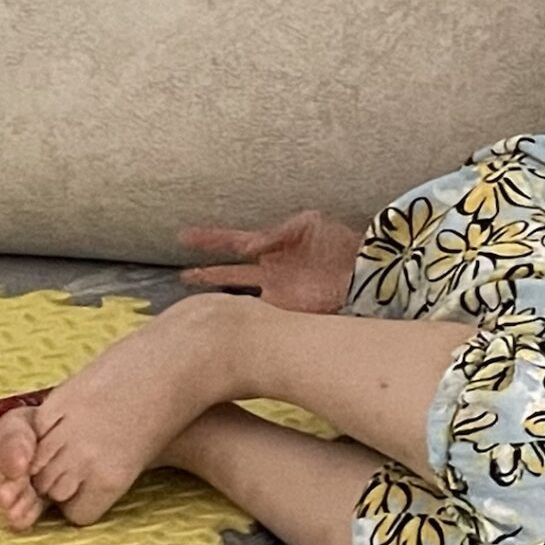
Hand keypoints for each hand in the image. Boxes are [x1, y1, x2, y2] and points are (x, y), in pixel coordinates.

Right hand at [179, 209, 360, 313]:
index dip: (208, 240)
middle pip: (228, 272)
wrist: (363, 268)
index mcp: (272, 245)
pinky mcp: (286, 311)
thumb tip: (247, 246)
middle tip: (181, 275)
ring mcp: (275, 292)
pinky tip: (225, 321)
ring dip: (219, 298)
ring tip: (194, 302)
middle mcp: (268, 271)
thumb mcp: (307, 223)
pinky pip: (258, 315)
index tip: (183, 236)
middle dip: (205, 274)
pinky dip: (242, 317)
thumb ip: (275, 232)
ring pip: (238, 297)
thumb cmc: (338, 240)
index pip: (232, 242)